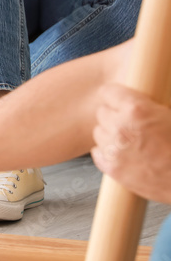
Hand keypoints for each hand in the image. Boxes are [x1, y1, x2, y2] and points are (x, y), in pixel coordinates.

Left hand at [90, 83, 170, 204]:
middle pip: (102, 112)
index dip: (115, 96)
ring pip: (99, 132)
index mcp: (137, 110)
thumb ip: (149, 105)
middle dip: (114, 115)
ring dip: (110, 134)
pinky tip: (123, 154)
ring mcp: (114, 149)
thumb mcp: (170, 115)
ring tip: (130, 140)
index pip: (108, 92)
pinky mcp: (111, 168)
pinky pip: (98, 152)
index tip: (118, 100)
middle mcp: (120, 127)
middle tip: (130, 123)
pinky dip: (107, 152)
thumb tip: (137, 100)